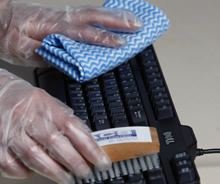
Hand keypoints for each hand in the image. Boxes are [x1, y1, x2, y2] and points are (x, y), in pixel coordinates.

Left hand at [0, 0, 142, 66]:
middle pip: (95, 17)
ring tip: (133, 19)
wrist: (1, 20)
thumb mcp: (26, 51)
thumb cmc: (11, 36)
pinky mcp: (65, 16)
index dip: (104, 39)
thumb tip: (70, 60)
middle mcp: (63, 18)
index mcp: (54, 28)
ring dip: (115, 16)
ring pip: (94, 13)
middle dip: (119, 21)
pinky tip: (113, 18)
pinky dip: (104, 15)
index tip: (121, 44)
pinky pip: (88, 14)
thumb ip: (50, 55)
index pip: (85, 33)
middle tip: (138, 25)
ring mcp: (65, 15)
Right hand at [0, 68, 110, 183]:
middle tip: (86, 172)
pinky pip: (10, 163)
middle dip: (74, 163)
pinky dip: (24, 172)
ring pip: (34, 156)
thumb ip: (65, 120)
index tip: (101, 160)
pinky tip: (34, 172)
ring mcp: (12, 130)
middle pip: (55, 143)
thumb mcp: (50, 102)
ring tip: (66, 178)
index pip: (73, 128)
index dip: (90, 147)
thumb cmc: (27, 99)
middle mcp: (29, 117)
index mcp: (46, 106)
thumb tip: (84, 140)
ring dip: (53, 172)